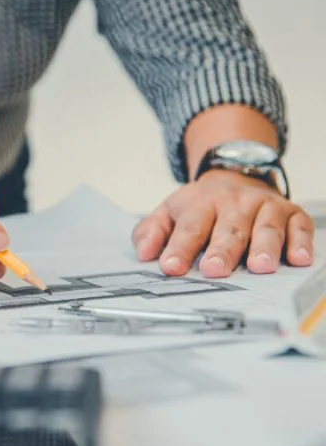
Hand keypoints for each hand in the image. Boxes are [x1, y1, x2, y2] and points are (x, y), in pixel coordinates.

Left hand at [132, 170, 313, 277]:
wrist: (234, 176)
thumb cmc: (200, 206)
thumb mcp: (168, 212)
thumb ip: (152, 232)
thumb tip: (144, 253)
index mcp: (200, 203)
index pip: (189, 228)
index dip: (179, 248)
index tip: (171, 267)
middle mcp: (234, 203)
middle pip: (228, 229)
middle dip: (221, 250)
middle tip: (214, 269)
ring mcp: (264, 206)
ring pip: (265, 227)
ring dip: (264, 246)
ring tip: (260, 266)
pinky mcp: (291, 213)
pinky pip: (299, 226)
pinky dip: (301, 242)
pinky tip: (298, 259)